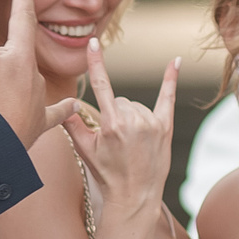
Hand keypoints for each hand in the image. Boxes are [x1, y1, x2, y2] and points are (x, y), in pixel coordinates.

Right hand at [0, 0, 78, 146]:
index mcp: (20, 56)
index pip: (23, 17)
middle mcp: (34, 75)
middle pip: (26, 49)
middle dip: (21, 35)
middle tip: (17, 22)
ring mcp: (38, 100)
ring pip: (33, 78)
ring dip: (25, 72)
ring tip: (15, 71)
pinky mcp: (38, 124)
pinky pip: (54, 113)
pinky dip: (62, 109)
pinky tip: (74, 108)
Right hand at [63, 41, 176, 222]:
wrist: (134, 196)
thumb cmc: (107, 174)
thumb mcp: (84, 150)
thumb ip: (71, 124)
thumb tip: (62, 105)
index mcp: (111, 124)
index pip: (101, 86)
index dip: (96, 63)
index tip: (93, 42)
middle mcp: (133, 121)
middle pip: (119, 100)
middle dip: (114, 114)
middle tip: (115, 141)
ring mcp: (151, 123)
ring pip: (135, 104)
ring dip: (130, 116)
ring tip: (129, 142)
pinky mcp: (164, 127)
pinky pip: (167, 98)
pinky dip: (170, 79)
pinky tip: (176, 61)